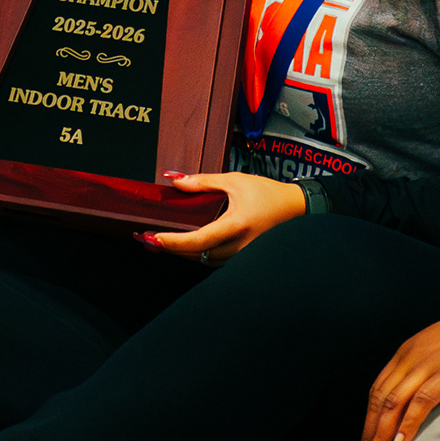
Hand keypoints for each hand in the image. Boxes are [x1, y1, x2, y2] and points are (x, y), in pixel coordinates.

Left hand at [144, 171, 306, 260]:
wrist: (295, 209)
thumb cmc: (267, 194)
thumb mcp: (234, 181)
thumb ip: (203, 182)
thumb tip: (174, 180)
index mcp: (236, 225)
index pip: (198, 239)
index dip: (173, 242)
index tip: (152, 237)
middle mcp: (238, 246)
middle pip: (196, 254)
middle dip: (169, 248)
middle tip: (144, 239)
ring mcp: (241, 255)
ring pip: (203, 261)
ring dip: (180, 253)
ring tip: (157, 242)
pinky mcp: (241, 257)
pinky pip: (213, 260)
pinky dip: (195, 254)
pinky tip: (182, 245)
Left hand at [358, 310, 439, 440]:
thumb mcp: (438, 350)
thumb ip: (423, 371)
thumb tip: (415, 400)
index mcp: (407, 352)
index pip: (378, 390)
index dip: (369, 419)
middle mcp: (411, 357)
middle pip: (380, 399)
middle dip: (370, 432)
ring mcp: (429, 364)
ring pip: (394, 402)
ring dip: (382, 434)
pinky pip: (422, 400)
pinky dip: (408, 422)